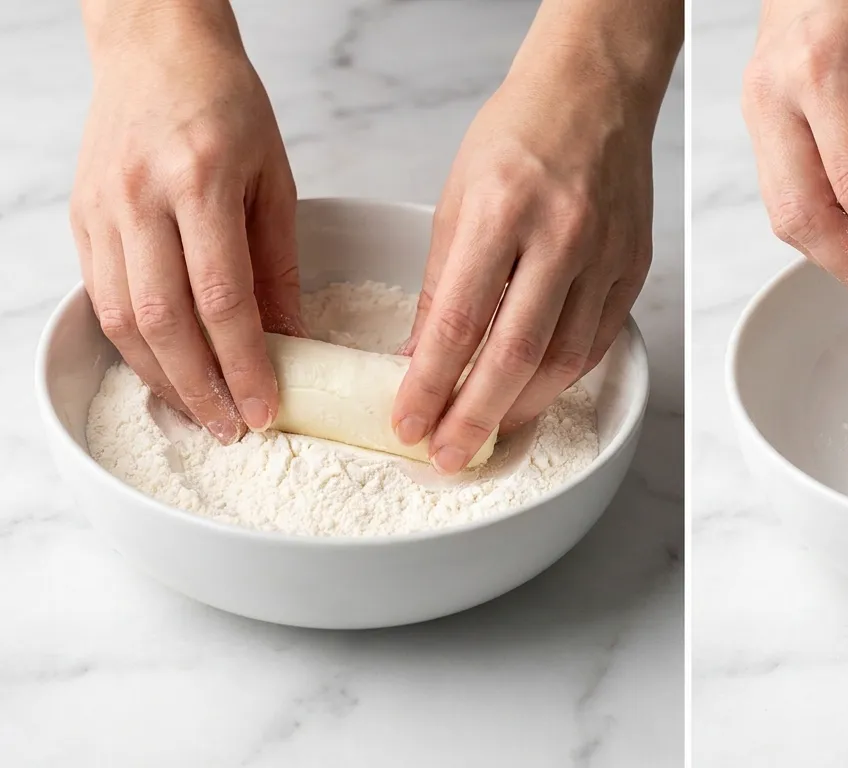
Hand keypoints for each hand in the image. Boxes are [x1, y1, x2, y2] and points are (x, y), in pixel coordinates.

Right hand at [71, 1, 300, 442]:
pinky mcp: (81, 219)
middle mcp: (142, 199)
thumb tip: (292, 341)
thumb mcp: (275, 179)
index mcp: (202, 182)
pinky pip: (102, 299)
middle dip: (201, 388)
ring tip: (202, 413)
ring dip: (162, 378)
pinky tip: (165, 371)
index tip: (266, 408)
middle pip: (164, 321)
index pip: (222, 298)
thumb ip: (278, 264)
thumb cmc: (227, 106)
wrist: (155, 48)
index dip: (244, 364)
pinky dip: (133, 347)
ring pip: (122, 320)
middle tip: (234, 428)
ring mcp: (102, 210)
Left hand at [391, 50, 663, 473]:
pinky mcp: (632, 268)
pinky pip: (596, 342)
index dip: (431, 383)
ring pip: (564, 360)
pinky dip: (561, 377)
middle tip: (446, 453)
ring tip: (487, 431)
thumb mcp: (457, 197)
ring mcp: (605, 255)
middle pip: (516, 354)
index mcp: (503, 210)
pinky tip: (533, 390)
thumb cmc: (519, 134)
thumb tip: (423, 355)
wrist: (594, 94)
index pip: (460, 320)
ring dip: (521, 408)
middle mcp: (561, 235)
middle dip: (475, 417)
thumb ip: (444, 281)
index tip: (408, 422)